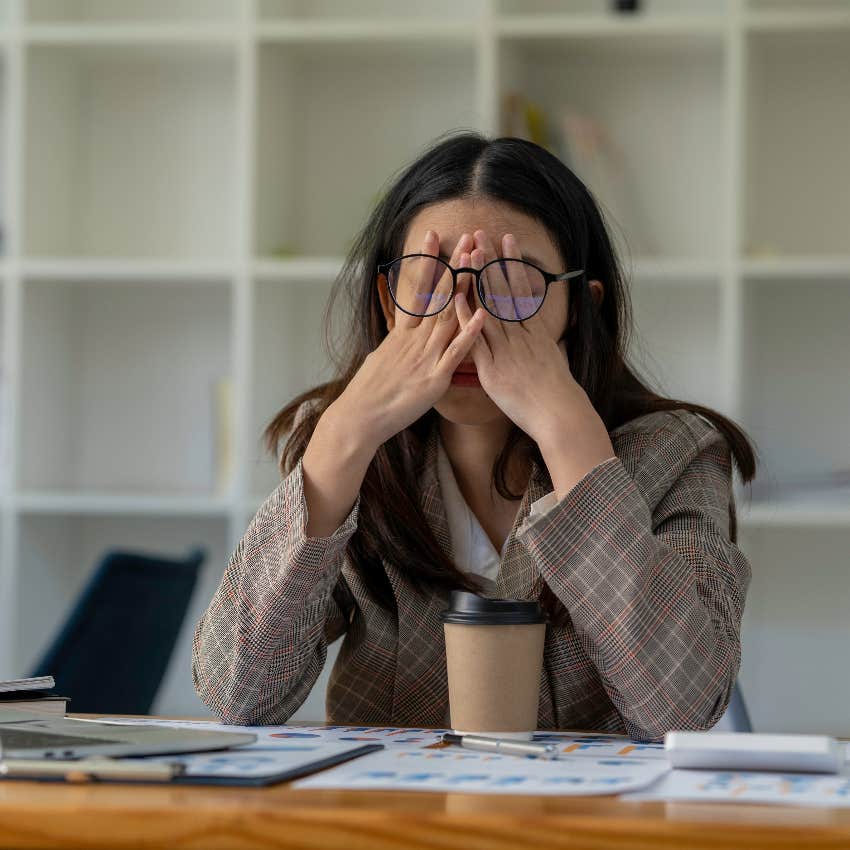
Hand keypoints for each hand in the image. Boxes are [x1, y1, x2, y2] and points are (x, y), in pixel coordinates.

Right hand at [330, 230, 486, 451]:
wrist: (360, 417)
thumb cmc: (369, 392)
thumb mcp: (381, 358)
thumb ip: (396, 344)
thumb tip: (399, 335)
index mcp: (402, 334)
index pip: (417, 290)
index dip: (427, 262)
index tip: (434, 236)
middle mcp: (414, 340)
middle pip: (438, 295)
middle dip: (454, 265)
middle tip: (466, 237)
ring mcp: (425, 356)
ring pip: (449, 316)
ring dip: (465, 288)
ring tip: (478, 262)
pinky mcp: (434, 378)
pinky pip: (455, 352)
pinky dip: (469, 333)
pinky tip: (482, 314)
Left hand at [455, 229, 614, 495]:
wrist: (559, 414)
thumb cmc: (558, 393)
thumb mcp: (555, 359)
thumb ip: (544, 342)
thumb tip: (542, 332)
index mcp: (535, 331)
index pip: (521, 289)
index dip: (512, 264)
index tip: (506, 241)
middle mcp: (520, 335)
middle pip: (504, 290)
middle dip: (492, 261)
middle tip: (482, 233)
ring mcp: (506, 349)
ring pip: (489, 307)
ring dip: (478, 278)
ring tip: (469, 252)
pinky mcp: (492, 368)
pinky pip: (476, 338)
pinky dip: (466, 317)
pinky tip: (456, 297)